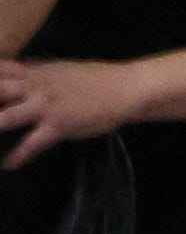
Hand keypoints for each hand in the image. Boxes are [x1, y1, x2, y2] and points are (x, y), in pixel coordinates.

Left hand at [0, 57, 137, 169]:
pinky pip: (33, 143)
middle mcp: (35, 87)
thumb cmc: (93, 79)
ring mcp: (47, 106)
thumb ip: (33, 72)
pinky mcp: (60, 125)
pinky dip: (18, 156)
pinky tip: (9, 164)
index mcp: (34, 73)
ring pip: (6, 118)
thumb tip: (11, 71)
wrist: (127, 87)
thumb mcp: (60, 69)